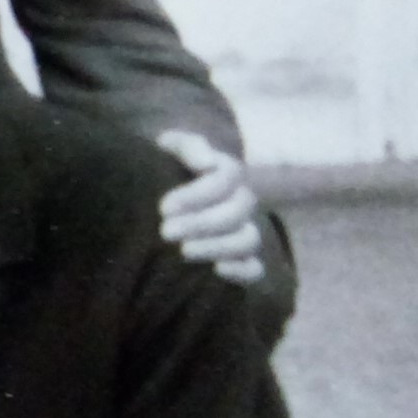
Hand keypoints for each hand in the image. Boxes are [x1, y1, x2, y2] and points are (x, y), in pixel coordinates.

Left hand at [152, 131, 266, 286]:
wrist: (161, 205)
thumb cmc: (169, 173)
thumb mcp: (174, 152)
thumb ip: (187, 146)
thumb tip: (204, 161)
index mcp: (229, 175)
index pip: (228, 178)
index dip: (198, 194)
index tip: (164, 207)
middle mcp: (241, 203)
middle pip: (237, 211)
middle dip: (201, 223)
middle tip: (165, 231)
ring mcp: (244, 231)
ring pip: (247, 240)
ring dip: (217, 246)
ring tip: (183, 251)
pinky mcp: (243, 261)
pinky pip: (255, 269)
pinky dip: (242, 271)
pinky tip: (217, 270)